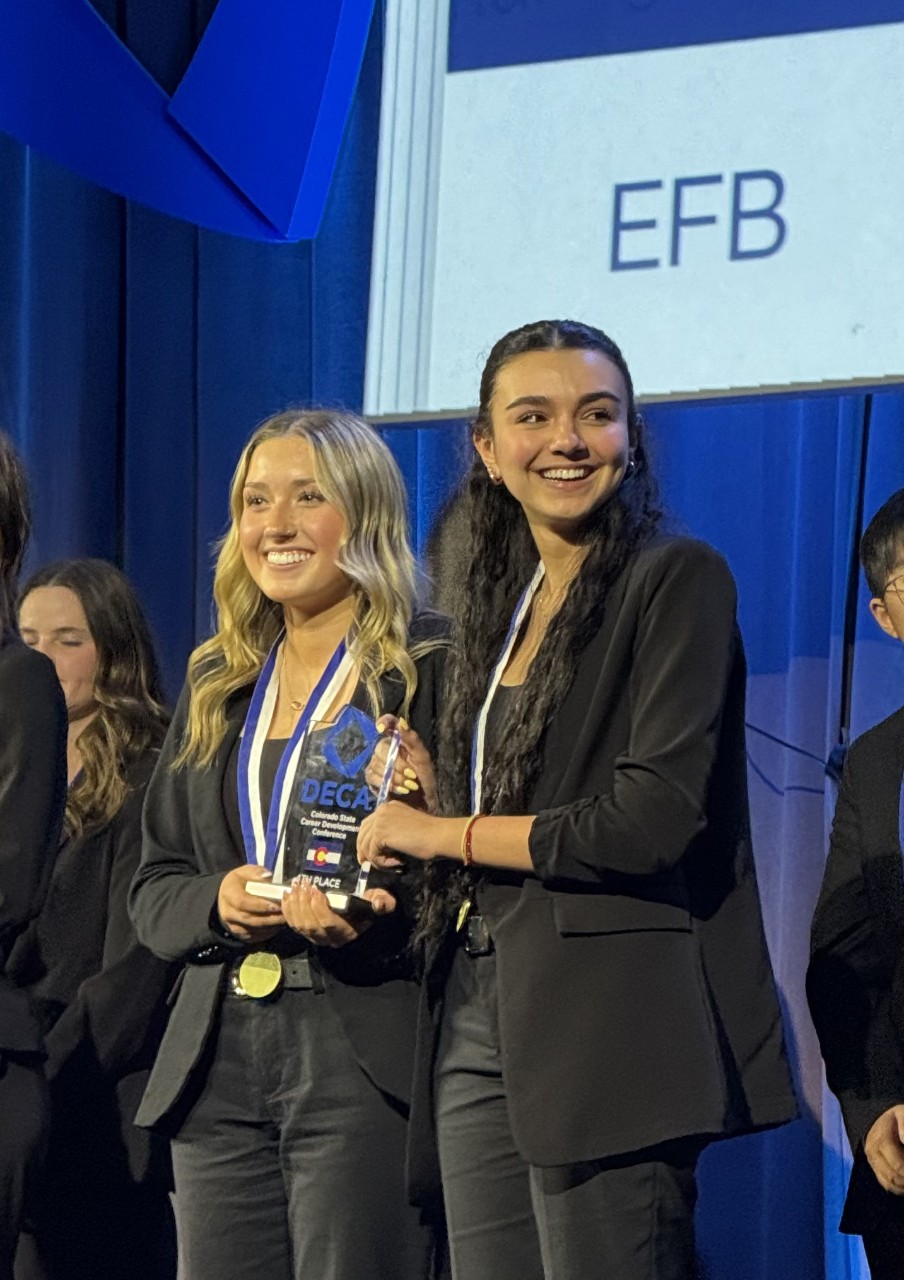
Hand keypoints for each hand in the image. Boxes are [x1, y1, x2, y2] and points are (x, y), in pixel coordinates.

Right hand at [216, 865, 284, 943]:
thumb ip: (257, 872)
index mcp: (229, 893)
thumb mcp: (246, 871)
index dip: (260, 905)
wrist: (226, 895)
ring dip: (270, 927)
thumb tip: (268, 876)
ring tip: (285, 920)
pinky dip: (267, 933)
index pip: (243, 902)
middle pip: (249, 919)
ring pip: (253, 930)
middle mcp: (228, 912)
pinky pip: (254, 937)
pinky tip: (277, 926)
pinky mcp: (238, 934)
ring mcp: (232, 925)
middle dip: (270, 918)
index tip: (277, 906)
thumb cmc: (240, 881)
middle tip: (286, 915)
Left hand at [281, 879, 395, 946]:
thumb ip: (383, 902)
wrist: (359, 915)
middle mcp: (329, 939)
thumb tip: (379, 904)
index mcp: (346, 931)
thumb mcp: (381, 901)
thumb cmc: (368, 906)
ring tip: (296, 887)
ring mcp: (316, 937)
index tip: (316, 890)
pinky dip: (287, 910)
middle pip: (310, 926)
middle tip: (302, 884)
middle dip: (303, 904)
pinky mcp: (306, 933)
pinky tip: (287, 895)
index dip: (319, 908)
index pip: (328, 924)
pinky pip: (293, 924)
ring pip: (299, 926)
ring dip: (294, 906)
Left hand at [357, 800, 444, 867]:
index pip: (369, 824)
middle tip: (368, 864)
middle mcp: (381, 810)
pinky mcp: (379, 834)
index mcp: (388, 807)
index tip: (371, 855)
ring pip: (366, 846)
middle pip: (363, 833)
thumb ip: (391, 831)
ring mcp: (379, 821)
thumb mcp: (405, 828)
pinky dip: (383, 863)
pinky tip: (398, 862)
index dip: (367, 841)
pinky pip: (372, 854)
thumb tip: (376, 847)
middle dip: (364, 850)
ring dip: (378, 859)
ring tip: (394, 863)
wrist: (438, 835)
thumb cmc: (430, 834)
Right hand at [374, 715, 437, 811]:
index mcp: (398, 739)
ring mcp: (376, 763)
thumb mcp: (423, 758)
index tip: (381, 728)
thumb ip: (412, 740)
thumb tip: (400, 722)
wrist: (423, 801)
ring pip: (378, 765)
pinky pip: (374, 777)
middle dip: (398, 764)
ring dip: (396, 777)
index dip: (383, 722)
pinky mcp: (371, 777)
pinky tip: (402, 789)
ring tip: (411, 785)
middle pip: (381, 749)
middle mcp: (384, 748)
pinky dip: (390, 784)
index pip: (387, 722)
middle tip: (412, 775)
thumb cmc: (424, 777)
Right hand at [865, 1105, 903, 1192]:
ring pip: (890, 1183)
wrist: (880, 1120)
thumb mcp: (902, 1114)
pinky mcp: (875, 1168)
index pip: (898, 1165)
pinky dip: (899, 1188)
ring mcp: (872, 1162)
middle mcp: (873, 1153)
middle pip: (893, 1177)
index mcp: (880, 1141)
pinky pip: (886, 1184)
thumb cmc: (895, 1118)